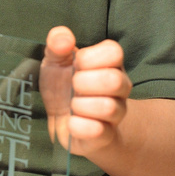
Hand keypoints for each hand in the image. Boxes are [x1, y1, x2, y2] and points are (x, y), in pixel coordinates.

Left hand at [41, 26, 131, 156]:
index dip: (89, 57)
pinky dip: (77, 126)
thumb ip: (57, 43)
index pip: (114, 51)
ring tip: (72, 105)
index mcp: (110, 63)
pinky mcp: (106, 136)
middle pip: (115, 80)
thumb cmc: (62, 85)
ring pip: (108, 107)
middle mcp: (120, 87)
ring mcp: (116, 113)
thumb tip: (64, 38)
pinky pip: (98, 132)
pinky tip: (71, 122)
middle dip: (84, 82)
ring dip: (80, 105)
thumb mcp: (54, 60)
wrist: (64, 121)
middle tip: (73, 85)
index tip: (75, 63)